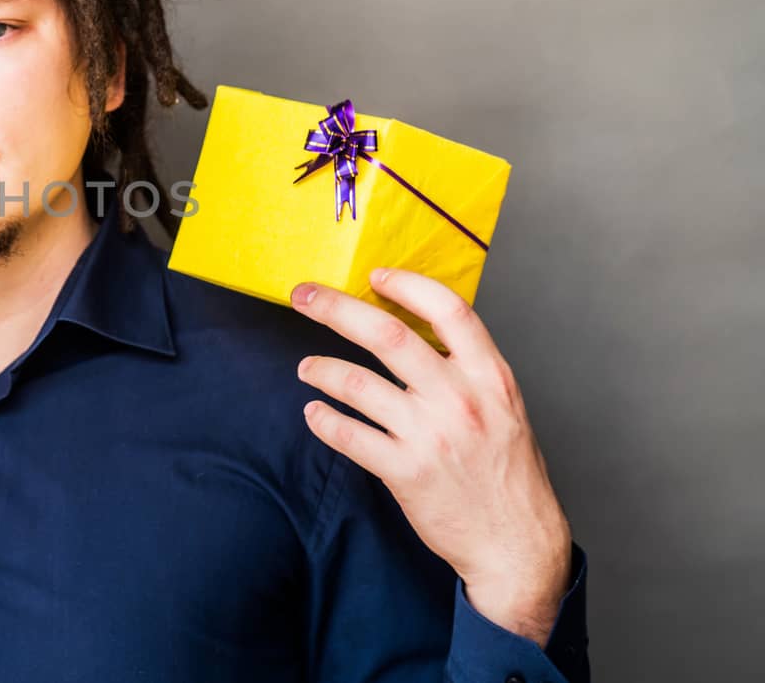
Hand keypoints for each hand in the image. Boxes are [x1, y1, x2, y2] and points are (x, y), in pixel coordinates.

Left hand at [290, 268, 573, 644]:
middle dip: (336, 308)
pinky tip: (315, 414)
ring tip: (308, 367)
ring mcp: (431, 436)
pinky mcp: (406, 472)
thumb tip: (417, 329)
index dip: (408, 285)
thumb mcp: (504, 408)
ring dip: (322, 369)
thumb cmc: (508, 473)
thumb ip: (468, 370)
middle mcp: (461, 400)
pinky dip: (324, 421)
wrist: (517, 544)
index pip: (449, 310)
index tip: (374, 275)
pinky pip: (349, 436)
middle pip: (388, 336)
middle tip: (304, 296)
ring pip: (358, 384)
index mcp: (490, 378)